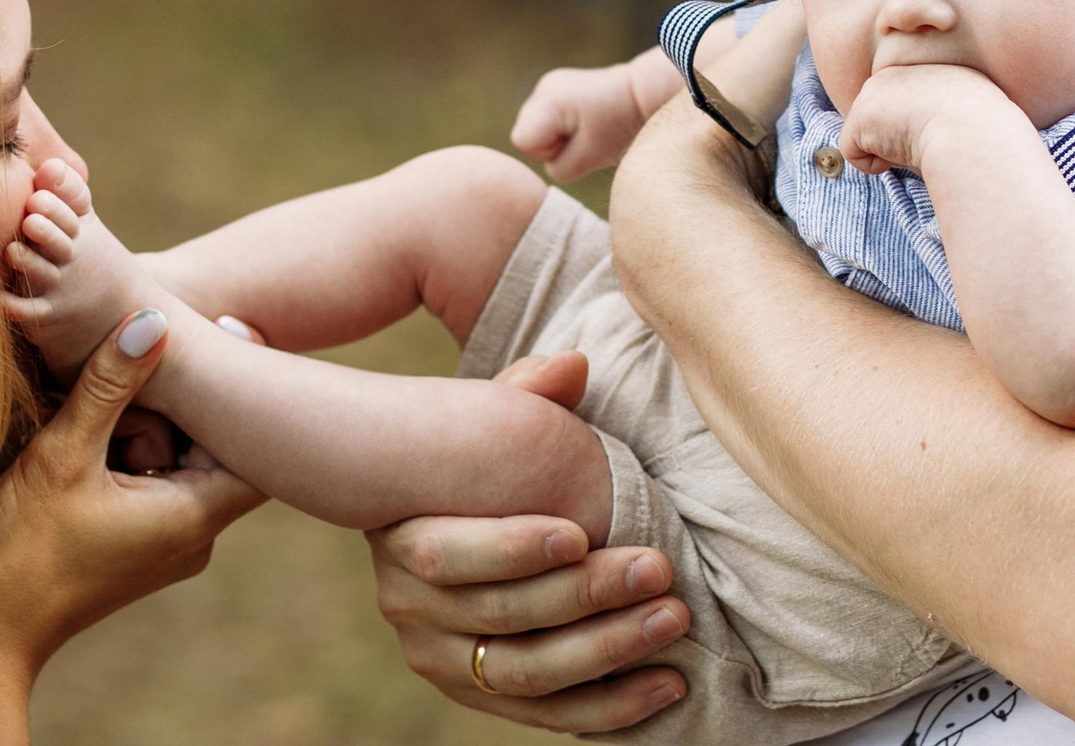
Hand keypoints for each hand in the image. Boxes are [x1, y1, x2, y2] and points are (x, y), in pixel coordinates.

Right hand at [0, 310, 265, 743]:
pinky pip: (148, 478)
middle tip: (118, 386)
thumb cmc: (17, 551)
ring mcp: (165, 541)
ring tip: (80, 423)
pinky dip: (119, 451)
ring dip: (134, 426)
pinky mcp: (135, 542)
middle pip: (209, 441)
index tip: (210, 341)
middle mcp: (193, 534)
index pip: (256, 443)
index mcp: (194, 515)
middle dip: (168, 406)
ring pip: (174, 455)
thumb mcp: (62, 454)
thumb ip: (109, 384)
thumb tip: (155, 321)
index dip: (239, 391)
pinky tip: (75, 440)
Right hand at [364, 351, 691, 732]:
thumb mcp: (493, 420)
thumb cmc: (480, 463)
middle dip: (585, 595)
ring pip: (525, 675)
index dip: (511, 550)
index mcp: (401, 536)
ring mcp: (443, 660)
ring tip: (673, 620)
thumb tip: (574, 364)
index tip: (582, 533)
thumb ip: (529, 391)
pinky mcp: (481, 696)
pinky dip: (610, 708)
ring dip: (607, 652)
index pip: (446, 556)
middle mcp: (409, 608)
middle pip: (499, 617)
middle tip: (658, 569)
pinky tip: (668, 685)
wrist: (452, 521)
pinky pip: (547, 716)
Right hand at [511, 65, 646, 181]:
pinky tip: (586, 120)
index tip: (579, 143)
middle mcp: (543, 88)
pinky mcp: (557, 88)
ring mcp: (548, 85)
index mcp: (548, 101)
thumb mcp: (591, 156)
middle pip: (526, 135)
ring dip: (559, 136)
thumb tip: (547, 165)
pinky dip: (563, 126)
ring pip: (536, 128)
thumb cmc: (621, 124)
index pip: (523, 142)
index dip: (549, 152)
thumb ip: (560, 168)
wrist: (643, 94)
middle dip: (553, 144)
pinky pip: (547, 120)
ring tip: (588, 128)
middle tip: (587, 136)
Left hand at [837, 62, 1019, 175]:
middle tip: (935, 137)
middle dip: (901, 138)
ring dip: (893, 151)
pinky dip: (876, 165)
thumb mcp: (969, 112)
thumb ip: (941, 113)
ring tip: (922, 142)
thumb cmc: (984, 133)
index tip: (948, 132)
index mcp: (926, 69)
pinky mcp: (860, 114)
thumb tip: (922, 137)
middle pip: (883, 122)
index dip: (921, 129)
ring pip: (870, 137)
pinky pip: (854, 154)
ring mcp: (874, 90)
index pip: (907, 108)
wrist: (975, 132)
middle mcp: (896, 71)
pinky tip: (906, 152)